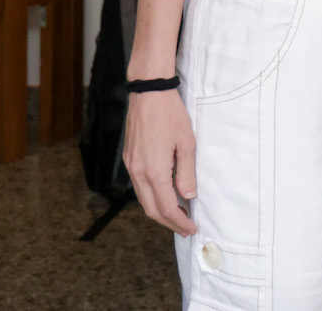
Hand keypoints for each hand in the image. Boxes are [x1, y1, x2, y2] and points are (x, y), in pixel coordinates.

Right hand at [123, 88, 197, 233]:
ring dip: (160, 211)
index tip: (192, 228)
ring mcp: (131, 166)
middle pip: (152, 209)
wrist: (148, 92)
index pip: (167, 207)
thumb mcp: (187, 143)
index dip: (180, 221)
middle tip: (185, 229)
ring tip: (177, 215)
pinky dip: (151, 197)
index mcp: (154, 171)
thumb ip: (187, 173)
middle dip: (169, 222)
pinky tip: (164, 195)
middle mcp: (138, 172)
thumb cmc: (171, 115)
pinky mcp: (129, 159)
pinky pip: (139, 186)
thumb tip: (188, 197)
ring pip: (143, 199)